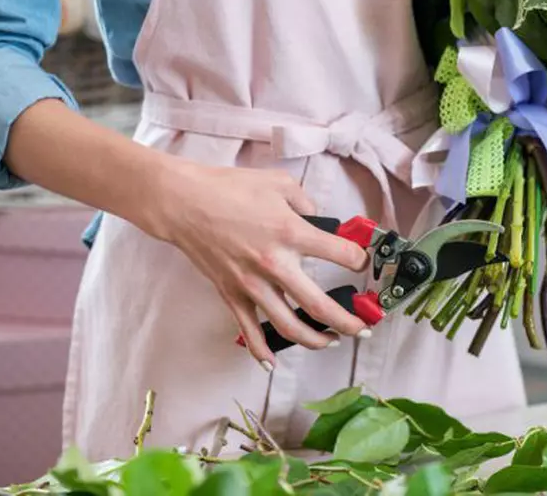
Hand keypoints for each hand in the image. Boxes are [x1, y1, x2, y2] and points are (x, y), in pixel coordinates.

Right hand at [155, 162, 370, 369]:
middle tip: (363, 327)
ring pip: (289, 326)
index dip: (359, 260)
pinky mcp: (231, 294)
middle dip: (348, 321)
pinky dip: (261, 350)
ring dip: (316, 340)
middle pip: (319, 305)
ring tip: (333, 341)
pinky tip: (273, 363)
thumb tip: (320, 222)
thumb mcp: (279, 183)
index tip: (363, 263)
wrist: (183, 202)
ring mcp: (252, 284)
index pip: (341, 254)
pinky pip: (249, 330)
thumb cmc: (229, 188)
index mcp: (291, 233)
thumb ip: (307, 204)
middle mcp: (274, 264)